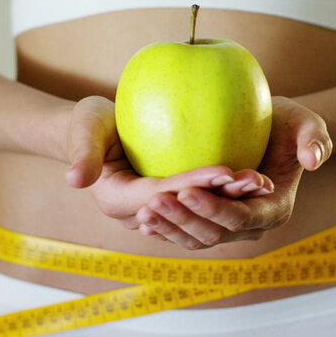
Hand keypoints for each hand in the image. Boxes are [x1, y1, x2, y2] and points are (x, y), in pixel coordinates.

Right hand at [64, 96, 273, 228]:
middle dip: (222, 197)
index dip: (193, 184)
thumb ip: (81, 152)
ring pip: (199, 211)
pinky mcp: (172, 203)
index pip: (161, 194)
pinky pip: (202, 202)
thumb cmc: (89, 123)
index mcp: (117, 200)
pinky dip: (227, 194)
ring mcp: (158, 211)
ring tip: (261, 183)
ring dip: (231, 200)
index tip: (224, 169)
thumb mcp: (83, 128)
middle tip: (256, 180)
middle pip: (186, 208)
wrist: (96, 132)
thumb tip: (74, 179)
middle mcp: (139, 214)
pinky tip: (253, 180)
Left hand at [135, 96, 331, 248]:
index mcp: (273, 209)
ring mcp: (228, 227)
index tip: (186, 189)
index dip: (213, 208)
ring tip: (143, 212)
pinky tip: (142, 218)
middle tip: (154, 201)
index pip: (241, 217)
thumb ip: (315, 138)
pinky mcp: (210, 220)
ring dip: (169, 229)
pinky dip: (166, 229)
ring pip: (196, 239)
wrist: (271, 131)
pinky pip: (186, 232)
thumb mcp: (305, 122)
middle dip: (183, 221)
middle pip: (214, 234)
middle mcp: (251, 225)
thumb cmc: (285, 124)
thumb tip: (314, 160)